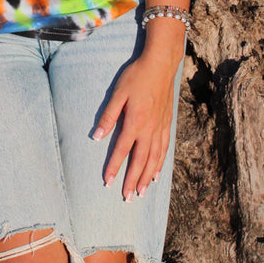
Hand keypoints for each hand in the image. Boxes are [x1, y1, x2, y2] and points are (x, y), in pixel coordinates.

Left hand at [92, 36, 182, 198]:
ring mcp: (160, 127)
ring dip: (147, 177)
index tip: (107, 182)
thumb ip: (108, 116)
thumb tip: (97, 137)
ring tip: (142, 192)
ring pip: (154, 158)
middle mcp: (150, 128)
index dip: (114, 167)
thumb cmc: (136, 76)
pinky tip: (156, 174)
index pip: (123, 150)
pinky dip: (160, 164)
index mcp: (135, 122)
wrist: (161, 64)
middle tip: (127, 198)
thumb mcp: (118, 93)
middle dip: (133, 181)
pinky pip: (164, 149)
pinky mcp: (167, 124)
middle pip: (141, 161)